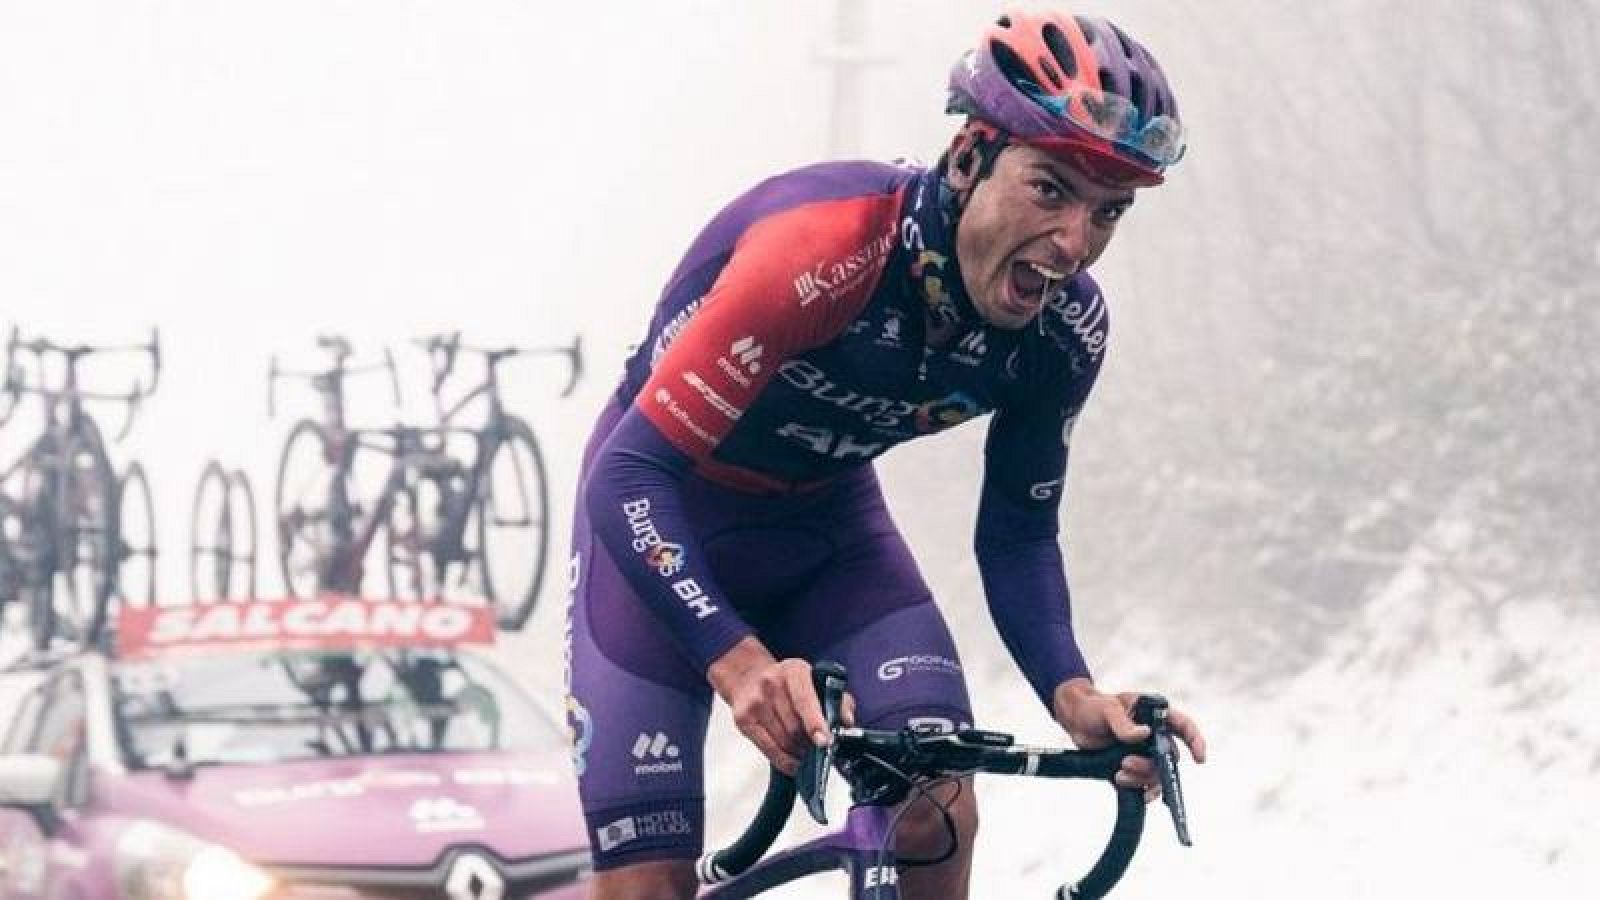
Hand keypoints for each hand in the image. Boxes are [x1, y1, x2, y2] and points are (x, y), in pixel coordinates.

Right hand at [707, 637, 852, 774]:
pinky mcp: (743, 719)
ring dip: (799, 753)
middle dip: (810, 743)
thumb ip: (838, 700)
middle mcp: (771, 683)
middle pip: (794, 726)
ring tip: (807, 752)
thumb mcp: (815, 681)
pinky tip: (794, 761)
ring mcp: (755, 702)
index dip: (815, 723)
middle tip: (819, 749)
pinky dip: (785, 760)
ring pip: (784, 741)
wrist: (749, 677)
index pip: (804, 700)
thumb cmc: (788, 683)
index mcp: (793, 671)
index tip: (824, 741)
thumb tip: (847, 722)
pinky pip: (769, 749)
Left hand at [1052, 678, 1207, 796]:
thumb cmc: (1094, 707)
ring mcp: (1144, 754)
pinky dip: (1142, 791)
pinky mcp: (1132, 769)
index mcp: (1155, 716)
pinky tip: (1135, 794)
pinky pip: (1145, 786)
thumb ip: (1123, 723)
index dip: (1195, 741)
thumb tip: (1143, 734)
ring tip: (1119, 774)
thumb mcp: (1108, 710)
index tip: (1199, 758)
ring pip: (1156, 775)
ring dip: (1142, 779)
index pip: (1184, 727)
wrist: (1075, 720)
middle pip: (1169, 758)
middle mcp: (1154, 736)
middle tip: (1126, 763)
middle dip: (1151, 766)